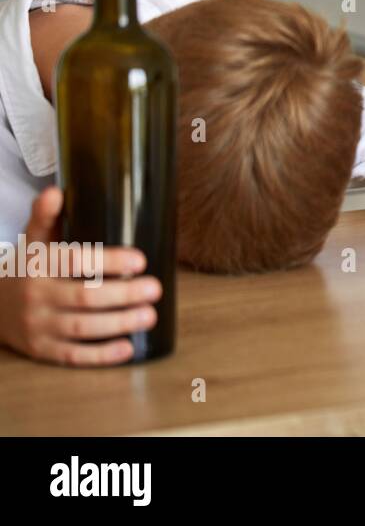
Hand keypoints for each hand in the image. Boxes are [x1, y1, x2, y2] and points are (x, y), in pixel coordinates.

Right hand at [0, 187, 161, 366]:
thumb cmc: (26, 268)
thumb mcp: (32, 240)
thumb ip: (45, 217)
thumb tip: (56, 191)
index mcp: (37, 264)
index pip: (74, 261)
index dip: (108, 261)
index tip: (140, 260)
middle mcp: (36, 296)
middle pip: (84, 297)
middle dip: (124, 294)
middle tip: (155, 289)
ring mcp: (37, 326)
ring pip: (81, 328)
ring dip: (119, 323)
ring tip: (149, 315)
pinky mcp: (41, 350)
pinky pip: (72, 355)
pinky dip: (100, 355)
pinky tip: (127, 348)